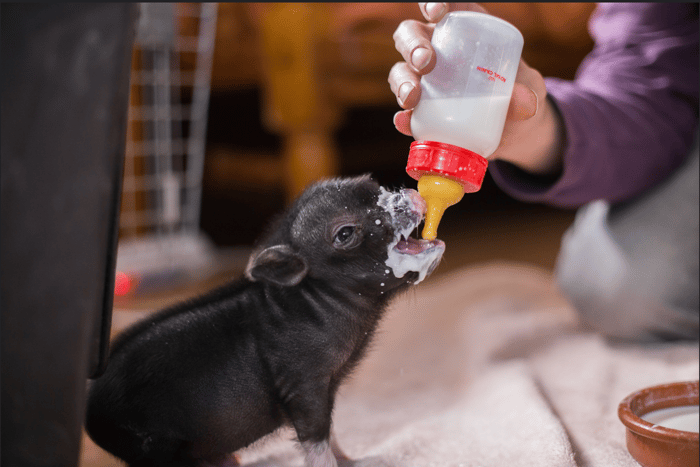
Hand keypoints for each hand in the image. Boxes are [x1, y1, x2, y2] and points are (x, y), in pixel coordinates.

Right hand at [388, 3, 563, 175]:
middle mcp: (438, 51)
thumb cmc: (518, 93)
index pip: (443, 9)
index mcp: (464, 30)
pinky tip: (405, 121)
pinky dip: (403, 117)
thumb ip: (527, 90)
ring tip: (412, 97)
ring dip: (402, 81)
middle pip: (411, 37)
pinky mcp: (422, 113)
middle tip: (425, 63)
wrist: (514, 130)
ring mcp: (425, 82)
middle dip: (412, 45)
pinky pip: (406, 113)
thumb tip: (524, 103)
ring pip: (401, 72)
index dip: (432, 3)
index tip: (437, 13)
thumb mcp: (529, 86)